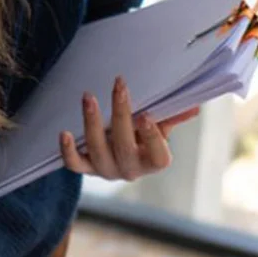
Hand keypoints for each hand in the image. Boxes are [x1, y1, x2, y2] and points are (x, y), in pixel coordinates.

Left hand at [60, 76, 198, 180]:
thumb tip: (194, 107)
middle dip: (121, 115)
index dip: (152, 137)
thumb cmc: (145, 133)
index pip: (158, 156)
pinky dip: (68, 151)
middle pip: (125, 147)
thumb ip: (173, 115)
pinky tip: (63, 132)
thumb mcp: (162, 125)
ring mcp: (107, 170)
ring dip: (92, 124)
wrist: (122, 149)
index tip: (146, 116)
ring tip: (89, 98)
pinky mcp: (87, 168)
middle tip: (119, 86)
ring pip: (98, 152)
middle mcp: (131, 170)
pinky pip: (74, 165)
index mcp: (154, 161)